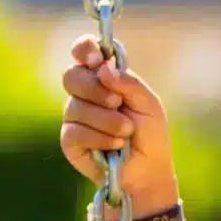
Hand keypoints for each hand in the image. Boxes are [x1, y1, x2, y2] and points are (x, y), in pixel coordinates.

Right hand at [60, 37, 176, 213]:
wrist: (149, 170)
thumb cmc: (150, 134)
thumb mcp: (148, 104)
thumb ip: (129, 83)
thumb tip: (103, 68)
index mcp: (103, 79)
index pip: (83, 53)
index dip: (84, 49)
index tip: (96, 58)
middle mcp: (84, 95)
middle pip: (72, 76)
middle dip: (96, 89)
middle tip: (118, 103)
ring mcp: (74, 117)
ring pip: (76, 106)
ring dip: (107, 120)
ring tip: (126, 133)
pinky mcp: (70, 141)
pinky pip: (76, 131)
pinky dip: (100, 138)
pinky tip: (116, 146)